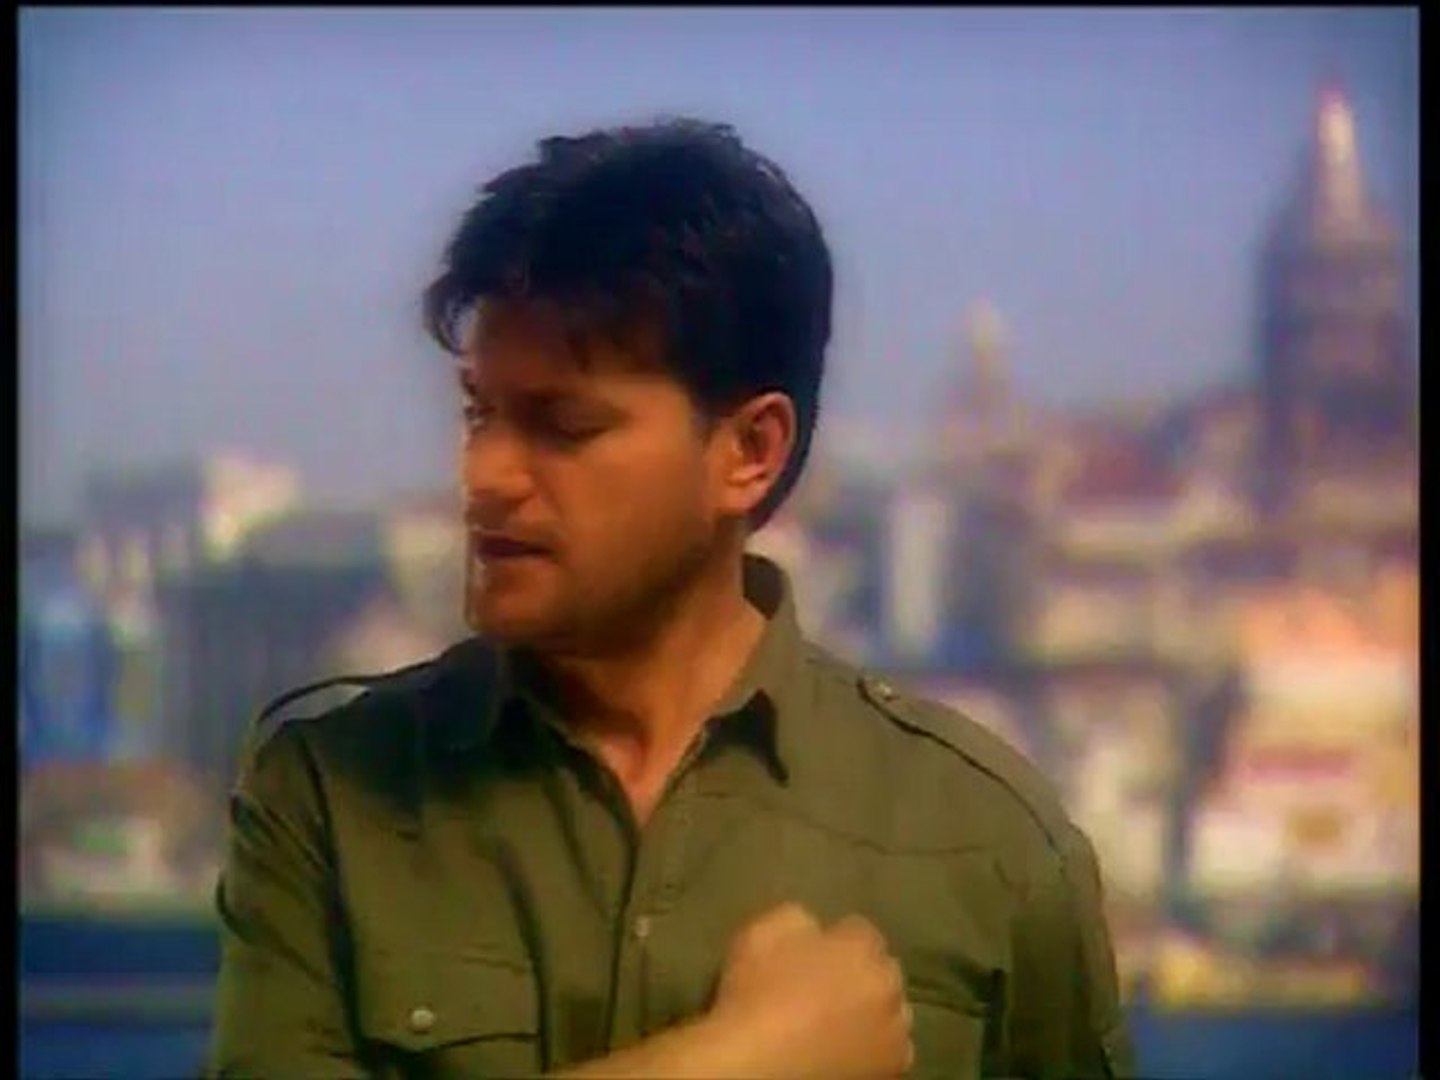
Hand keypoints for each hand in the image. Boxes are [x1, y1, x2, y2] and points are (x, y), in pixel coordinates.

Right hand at [708, 902, 914, 1078]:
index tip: (812, 954)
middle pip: (881, 974)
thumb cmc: (758, 993)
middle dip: (861, 977)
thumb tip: (814, 929)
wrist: (758, 1065)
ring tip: (835, 1028)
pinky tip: (840, 1056)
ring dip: (871, 1017)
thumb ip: (800, 919)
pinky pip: (885, 1059)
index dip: (836, 941)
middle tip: (825, 991)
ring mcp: (895, 1039)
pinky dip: (869, 1056)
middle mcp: (891, 990)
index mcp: (864, 949)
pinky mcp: (890, 1076)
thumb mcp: (766, 931)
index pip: (861, 931)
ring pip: (891, 1019)